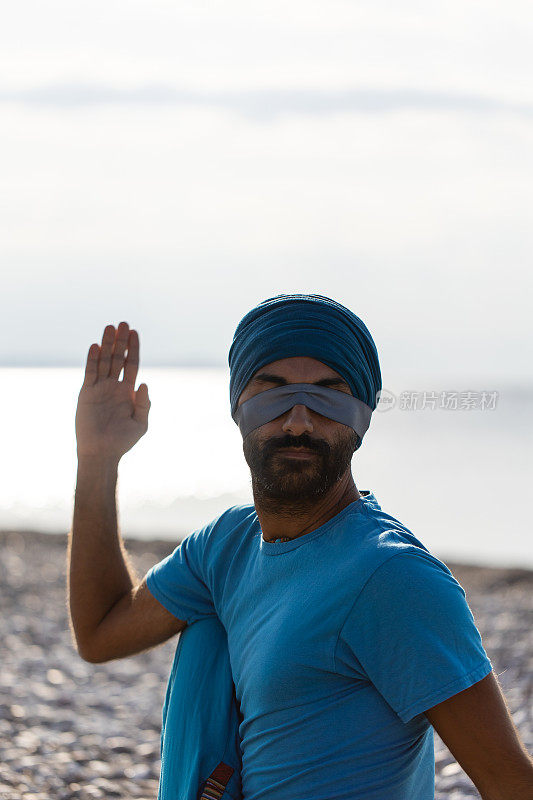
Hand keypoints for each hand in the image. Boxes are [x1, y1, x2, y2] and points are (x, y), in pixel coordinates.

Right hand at [75, 322, 150, 459]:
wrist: (102, 452)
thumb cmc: (123, 440)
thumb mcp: (141, 423)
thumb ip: (144, 403)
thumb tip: (144, 383)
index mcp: (128, 392)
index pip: (131, 364)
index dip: (133, 348)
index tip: (134, 333)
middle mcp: (114, 386)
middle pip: (118, 358)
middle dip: (121, 341)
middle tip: (123, 323)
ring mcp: (100, 388)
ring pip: (104, 361)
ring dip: (107, 344)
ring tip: (110, 327)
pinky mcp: (87, 393)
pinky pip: (90, 372)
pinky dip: (93, 359)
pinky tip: (96, 346)